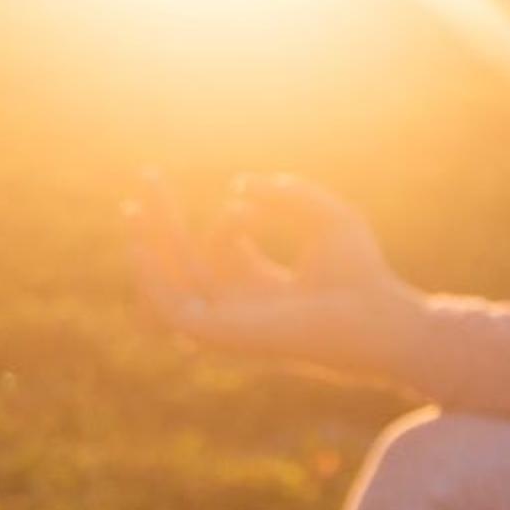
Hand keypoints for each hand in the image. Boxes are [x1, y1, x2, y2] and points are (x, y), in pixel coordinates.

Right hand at [125, 170, 430, 385]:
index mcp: (266, 285)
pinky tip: (142, 244)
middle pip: (189, 260)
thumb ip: (287, 193)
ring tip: (135, 203)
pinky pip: (172, 307)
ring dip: (152, 242)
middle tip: (147, 175)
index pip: (225, 251)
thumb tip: (240, 184)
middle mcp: (243, 305)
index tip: (250, 199)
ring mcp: (230, 322)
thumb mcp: (327, 216)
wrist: (374, 314)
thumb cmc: (362, 272)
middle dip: (165, 220)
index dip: (229, 218)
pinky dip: (153, 276)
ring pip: (176, 280)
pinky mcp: (220, 335)